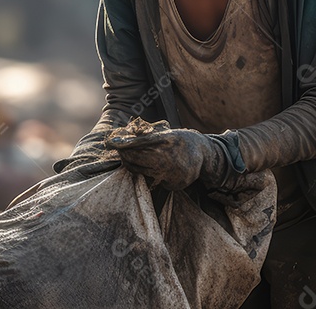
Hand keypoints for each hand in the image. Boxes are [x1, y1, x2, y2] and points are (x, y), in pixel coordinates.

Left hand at [105, 128, 228, 190]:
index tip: (112, 142)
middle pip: (137, 158)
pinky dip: (152, 175)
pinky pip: (154, 181)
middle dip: (125, 155)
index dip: (124, 143)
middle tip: (120, 151)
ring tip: (136, 158)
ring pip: (142, 171)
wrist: (203, 153)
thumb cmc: (178, 140)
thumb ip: (147, 135)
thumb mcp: (166, 132)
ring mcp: (173, 172)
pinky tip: (159, 169)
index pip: (140, 142)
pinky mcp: (175, 184)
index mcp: (168, 139)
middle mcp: (170, 156)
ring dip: (134, 165)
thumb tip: (123, 136)